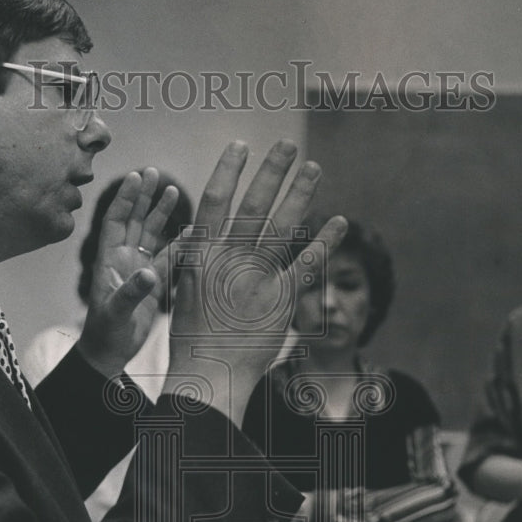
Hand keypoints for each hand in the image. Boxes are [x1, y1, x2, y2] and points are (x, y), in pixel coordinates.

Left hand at [78, 168, 178, 377]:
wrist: (108, 354)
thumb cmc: (105, 335)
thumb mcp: (116, 314)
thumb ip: (132, 293)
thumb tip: (149, 274)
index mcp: (109, 260)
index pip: (116, 221)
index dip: (124, 198)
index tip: (134, 176)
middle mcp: (124, 259)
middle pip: (134, 219)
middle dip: (142, 196)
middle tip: (153, 172)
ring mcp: (139, 269)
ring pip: (151, 234)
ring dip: (159, 213)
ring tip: (171, 190)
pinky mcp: (153, 282)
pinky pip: (167, 256)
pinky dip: (179, 242)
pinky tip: (192, 228)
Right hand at [163, 140, 346, 421]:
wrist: (209, 376)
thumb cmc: (190, 336)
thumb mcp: (182, 288)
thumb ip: (195, 256)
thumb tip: (200, 227)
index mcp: (201, 255)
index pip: (214, 201)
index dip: (228, 171)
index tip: (240, 146)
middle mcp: (229, 261)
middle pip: (253, 205)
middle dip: (271, 172)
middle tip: (287, 145)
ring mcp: (257, 280)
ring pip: (282, 226)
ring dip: (300, 194)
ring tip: (313, 168)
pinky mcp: (281, 301)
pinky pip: (307, 265)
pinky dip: (324, 241)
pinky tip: (338, 220)